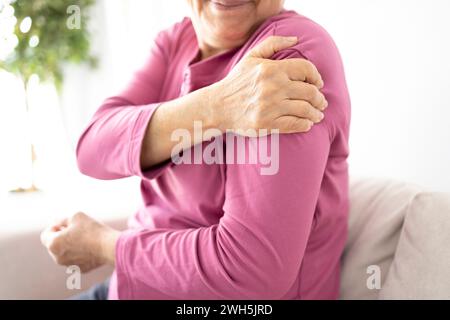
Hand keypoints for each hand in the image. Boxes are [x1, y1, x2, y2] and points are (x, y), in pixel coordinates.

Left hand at [40, 212, 119, 272]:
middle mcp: (58, 258)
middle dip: (62, 237)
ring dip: (71, 246)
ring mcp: (69, 265)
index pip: (45, 234)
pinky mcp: (81, 269)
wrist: (109, 246)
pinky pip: (77, 260)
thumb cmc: (92, 229)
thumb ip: (62, 220)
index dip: (55, 227)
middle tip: (76, 230)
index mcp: (53, 244)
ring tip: (85, 238)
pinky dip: (81, 254)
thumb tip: (58, 225)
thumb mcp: (75, 216)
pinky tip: (91, 247)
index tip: (67, 224)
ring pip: (65, 253)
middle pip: (54, 245)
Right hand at [210, 36, 327, 134]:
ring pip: (305, 109)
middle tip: (321, 103)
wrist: (218, 107)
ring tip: (317, 115)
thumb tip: (296, 40)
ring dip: (315, 113)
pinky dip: (305, 124)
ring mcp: (270, 107)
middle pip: (309, 91)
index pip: (305, 69)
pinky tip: (307, 124)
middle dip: (319, 98)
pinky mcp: (267, 124)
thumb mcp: (251, 57)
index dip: (316, 76)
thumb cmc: (237, 82)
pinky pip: (294, 124)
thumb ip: (273, 44)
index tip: (318, 83)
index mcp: (271, 69)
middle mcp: (272, 87)